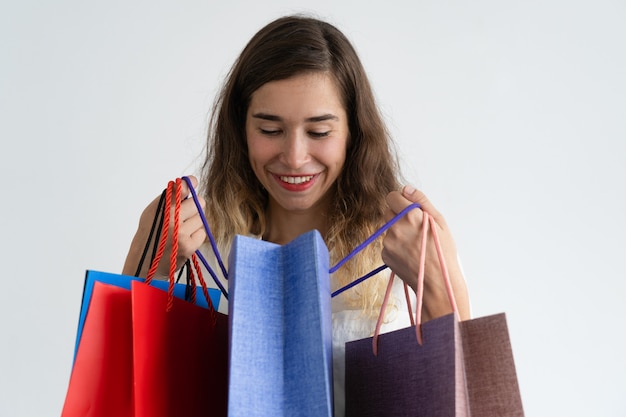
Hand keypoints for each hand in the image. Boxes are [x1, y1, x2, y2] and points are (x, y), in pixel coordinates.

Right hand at [122, 176, 206, 278]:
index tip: (192, 182)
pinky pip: (202, 232)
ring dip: (195, 223)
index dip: (189, 183)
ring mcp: (181, 233)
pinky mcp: (189, 246)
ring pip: (202, 218)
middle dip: (194, 207)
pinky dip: (196, 235)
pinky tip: (184, 239)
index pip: (181, 188)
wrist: (144, 263)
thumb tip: (190, 182)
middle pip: (199, 202)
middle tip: (184, 215)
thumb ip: (170, 198)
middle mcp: (171, 219)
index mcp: (161, 208)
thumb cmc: (150, 235)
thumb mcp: (153, 212)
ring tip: (181, 230)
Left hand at [382, 185, 469, 320]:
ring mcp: (388, 242)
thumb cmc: (443, 252)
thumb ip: (421, 201)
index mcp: (410, 215)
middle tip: (415, 228)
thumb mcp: (439, 222)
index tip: (408, 208)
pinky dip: (395, 246)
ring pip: (387, 229)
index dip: (400, 201)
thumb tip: (406, 189)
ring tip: (414, 244)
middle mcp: (395, 227)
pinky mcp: (384, 254)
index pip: (391, 196)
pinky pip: (387, 243)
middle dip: (399, 216)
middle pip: (388, 212)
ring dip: (397, 232)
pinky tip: (409, 254)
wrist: (437, 283)